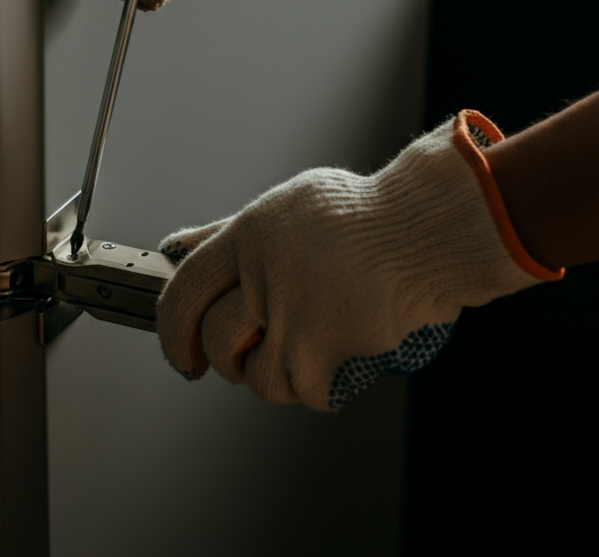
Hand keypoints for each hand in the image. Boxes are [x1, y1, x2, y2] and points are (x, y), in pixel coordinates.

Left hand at [156, 111, 560, 409]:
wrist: (427, 229)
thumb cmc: (360, 215)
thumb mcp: (283, 206)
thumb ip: (223, 232)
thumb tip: (172, 249)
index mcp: (248, 236)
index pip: (182, 292)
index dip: (171, 332)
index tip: (182, 354)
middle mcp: (265, 275)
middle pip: (215, 341)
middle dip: (223, 360)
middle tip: (242, 359)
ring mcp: (296, 316)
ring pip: (258, 377)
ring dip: (276, 375)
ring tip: (302, 351)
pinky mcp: (329, 352)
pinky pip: (306, 392)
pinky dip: (321, 385)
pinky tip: (337, 357)